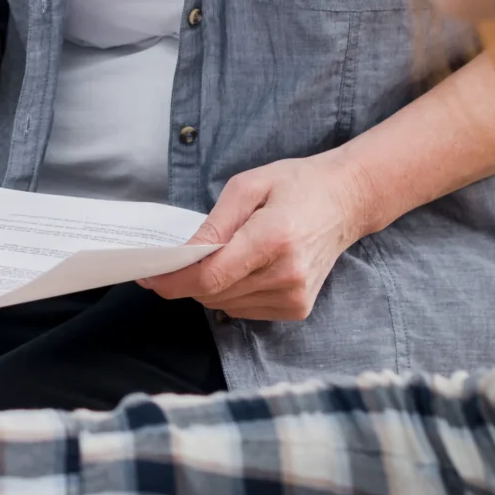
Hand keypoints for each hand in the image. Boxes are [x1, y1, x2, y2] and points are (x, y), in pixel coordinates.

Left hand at [141, 154, 369, 320]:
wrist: (347, 201)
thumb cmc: (296, 185)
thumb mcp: (247, 186)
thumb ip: (214, 224)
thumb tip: (183, 255)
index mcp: (274, 239)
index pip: (211, 276)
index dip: (174, 281)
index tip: (148, 276)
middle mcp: (287, 275)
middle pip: (214, 293)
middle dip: (187, 279)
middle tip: (174, 259)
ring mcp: (295, 297)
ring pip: (226, 305)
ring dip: (210, 286)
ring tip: (220, 255)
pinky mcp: (298, 309)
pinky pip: (244, 309)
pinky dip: (231, 293)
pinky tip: (242, 268)